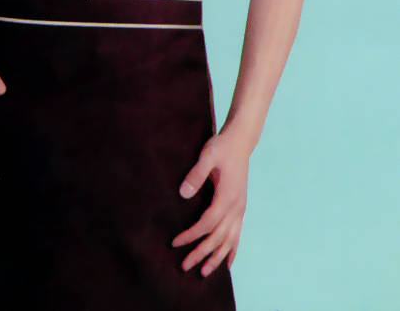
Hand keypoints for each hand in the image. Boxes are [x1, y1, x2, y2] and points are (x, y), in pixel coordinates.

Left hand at [171, 128, 249, 276]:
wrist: (240, 142)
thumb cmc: (221, 147)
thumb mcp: (207, 155)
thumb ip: (196, 174)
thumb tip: (183, 194)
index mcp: (227, 197)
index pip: (207, 223)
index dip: (191, 235)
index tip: (175, 242)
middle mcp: (236, 207)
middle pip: (218, 237)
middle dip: (201, 253)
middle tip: (184, 266)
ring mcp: (240, 209)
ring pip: (230, 240)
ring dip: (217, 257)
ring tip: (205, 272)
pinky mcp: (240, 208)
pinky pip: (238, 234)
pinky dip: (232, 250)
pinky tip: (228, 262)